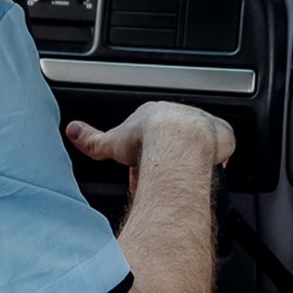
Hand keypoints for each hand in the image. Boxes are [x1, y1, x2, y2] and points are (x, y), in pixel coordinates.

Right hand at [66, 101, 233, 171]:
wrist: (177, 141)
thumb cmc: (145, 141)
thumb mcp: (110, 143)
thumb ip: (91, 138)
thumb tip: (72, 130)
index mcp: (155, 114)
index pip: (150, 134)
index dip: (145, 154)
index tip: (142, 171)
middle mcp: (180, 114)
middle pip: (174, 140)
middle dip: (167, 159)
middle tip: (162, 179)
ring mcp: (202, 123)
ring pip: (197, 143)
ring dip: (190, 159)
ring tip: (183, 179)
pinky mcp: (221, 135)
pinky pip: (221, 148)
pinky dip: (215, 161)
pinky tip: (206, 173)